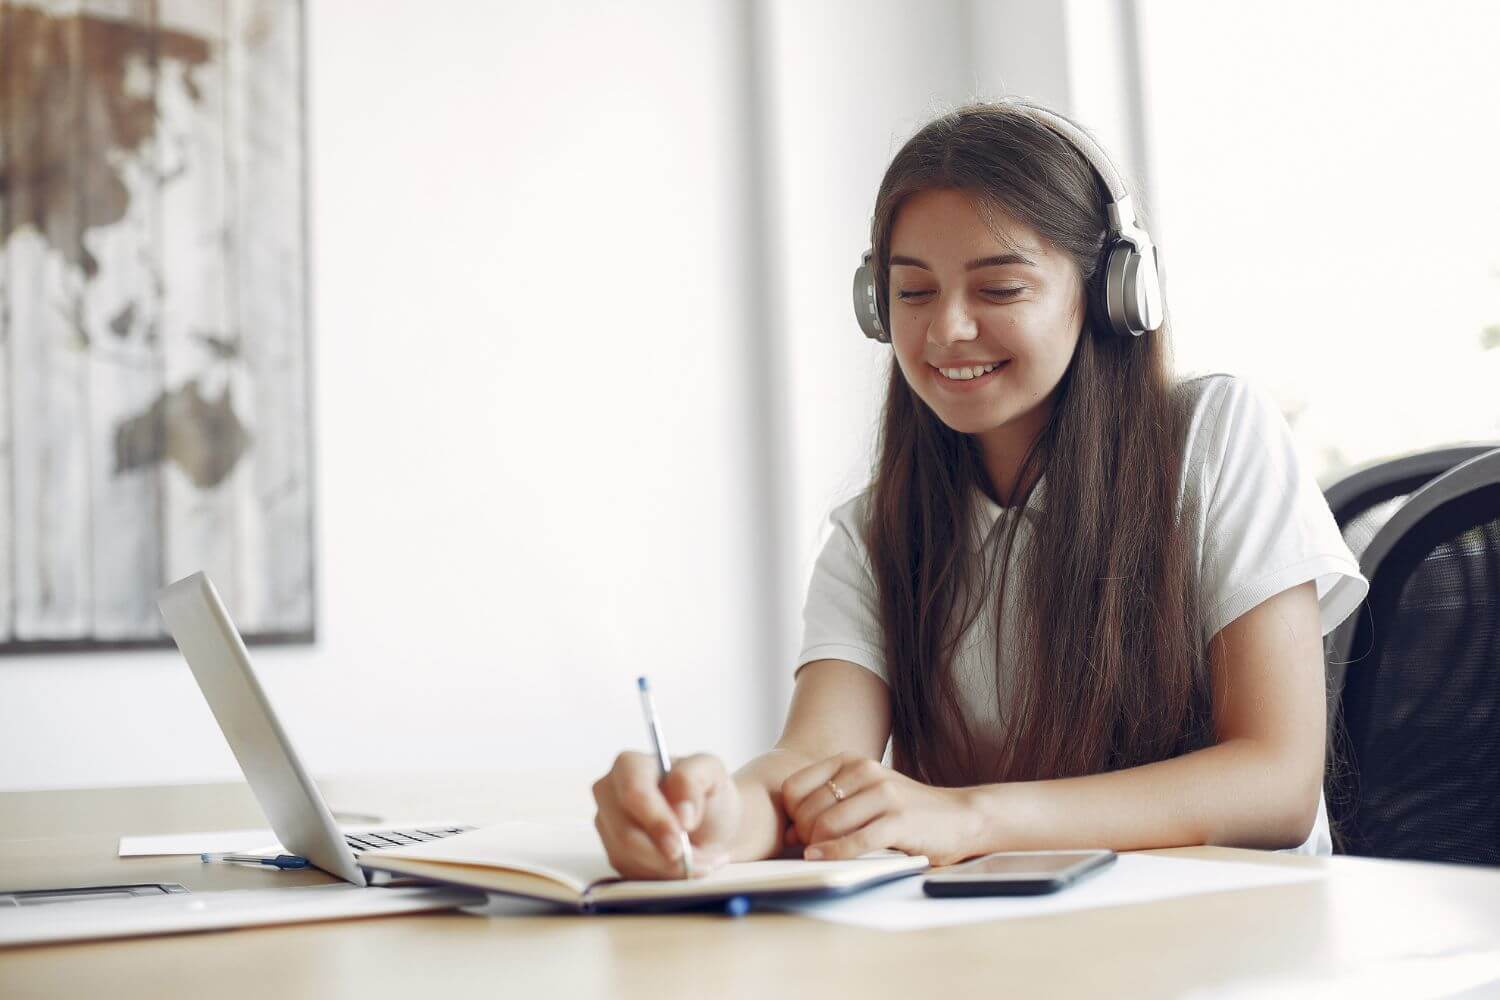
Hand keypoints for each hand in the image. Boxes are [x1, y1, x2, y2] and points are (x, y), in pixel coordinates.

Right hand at [591, 751, 741, 879]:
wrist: (712, 825)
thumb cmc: (708, 794)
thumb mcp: (712, 772)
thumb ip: (694, 779)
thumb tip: (681, 813)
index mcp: (629, 765)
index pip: (633, 794)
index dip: (656, 821)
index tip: (680, 843)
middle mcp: (609, 793)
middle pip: (626, 833)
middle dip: (664, 854)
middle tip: (699, 860)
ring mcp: (608, 826)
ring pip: (628, 858)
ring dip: (668, 868)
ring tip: (699, 860)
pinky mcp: (613, 854)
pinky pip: (632, 874)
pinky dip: (663, 876)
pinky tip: (683, 866)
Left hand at [781, 752, 981, 865]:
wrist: (957, 818)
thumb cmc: (904, 812)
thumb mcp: (864, 797)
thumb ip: (827, 807)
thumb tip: (788, 833)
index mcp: (850, 762)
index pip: (795, 787)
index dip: (791, 814)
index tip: (800, 831)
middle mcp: (865, 771)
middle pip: (808, 810)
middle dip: (803, 835)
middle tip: (811, 849)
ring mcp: (883, 794)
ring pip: (827, 824)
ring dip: (817, 847)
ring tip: (822, 855)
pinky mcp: (898, 821)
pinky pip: (854, 842)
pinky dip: (834, 854)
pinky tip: (824, 860)